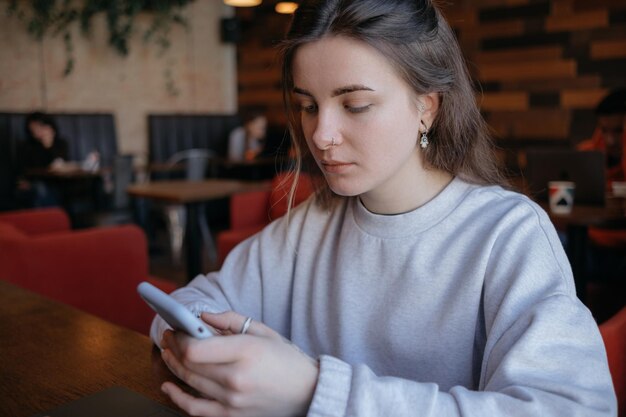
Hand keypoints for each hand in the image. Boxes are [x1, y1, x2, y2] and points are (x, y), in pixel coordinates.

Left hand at [160, 311, 318, 416]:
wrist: (307, 391)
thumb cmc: (286, 359)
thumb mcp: (262, 331)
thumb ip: (230, 320)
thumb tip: (202, 316)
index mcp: (246, 351)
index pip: (196, 348)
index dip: (180, 338)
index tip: (178, 329)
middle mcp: (236, 378)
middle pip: (189, 364)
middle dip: (174, 348)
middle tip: (169, 336)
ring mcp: (233, 400)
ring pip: (189, 383)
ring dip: (173, 366)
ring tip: (167, 353)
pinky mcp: (231, 415)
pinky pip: (195, 409)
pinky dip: (178, 398)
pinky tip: (167, 386)